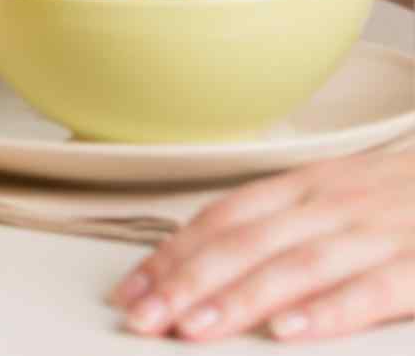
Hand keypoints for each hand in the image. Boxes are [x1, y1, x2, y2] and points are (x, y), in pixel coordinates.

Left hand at [110, 146, 414, 340]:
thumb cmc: (407, 193)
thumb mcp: (339, 193)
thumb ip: (281, 219)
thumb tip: (204, 256)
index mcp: (307, 185)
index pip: (223, 217)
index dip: (173, 254)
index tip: (131, 289)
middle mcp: (334, 203)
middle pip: (245, 243)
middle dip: (185, 282)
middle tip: (140, 318)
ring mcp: (380, 231)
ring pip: (295, 266)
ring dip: (238, 300)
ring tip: (193, 329)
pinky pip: (372, 288)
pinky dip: (328, 310)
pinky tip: (288, 333)